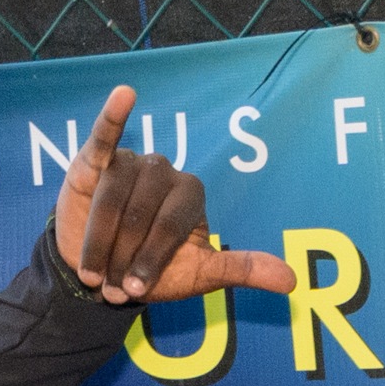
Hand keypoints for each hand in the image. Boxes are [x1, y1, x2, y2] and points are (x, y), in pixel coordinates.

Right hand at [50, 83, 291, 306]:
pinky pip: (106, 135)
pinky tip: (125, 94)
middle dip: (123, 255)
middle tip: (109, 285)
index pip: (169, 227)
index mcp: (191, 194)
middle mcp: (165, 171)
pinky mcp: (98, 159)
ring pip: (113, 198)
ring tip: (92, 272)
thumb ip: (240, 269)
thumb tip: (292, 281)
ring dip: (99, 239)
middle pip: (139, 214)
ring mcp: (132, 163)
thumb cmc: (153, 270)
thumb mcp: (200, 274)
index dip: (148, 261)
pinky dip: (114, 115)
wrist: (104, 272)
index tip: (133, 291)